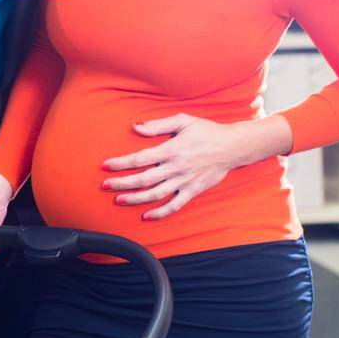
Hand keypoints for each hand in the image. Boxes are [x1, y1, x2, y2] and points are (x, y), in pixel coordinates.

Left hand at [101, 113, 290, 219]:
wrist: (233, 146)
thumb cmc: (206, 131)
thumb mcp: (183, 121)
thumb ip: (158, 125)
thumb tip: (136, 127)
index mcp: (171, 150)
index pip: (139, 158)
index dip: (120, 163)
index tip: (105, 166)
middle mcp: (176, 168)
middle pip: (143, 179)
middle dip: (122, 183)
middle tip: (106, 186)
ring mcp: (184, 181)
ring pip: (156, 194)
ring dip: (136, 199)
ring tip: (120, 200)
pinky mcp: (193, 191)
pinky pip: (175, 205)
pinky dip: (160, 212)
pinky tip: (147, 216)